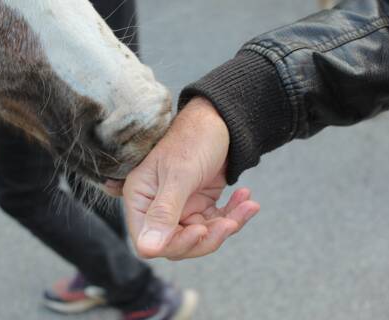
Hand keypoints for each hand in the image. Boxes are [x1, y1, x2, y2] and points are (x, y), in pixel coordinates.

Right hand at [123, 97, 259, 259]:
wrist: (221, 119)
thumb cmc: (193, 137)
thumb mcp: (179, 174)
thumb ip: (163, 212)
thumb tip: (147, 250)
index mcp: (141, 198)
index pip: (147, 240)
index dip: (173, 244)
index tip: (199, 230)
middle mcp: (157, 206)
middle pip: (176, 244)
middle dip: (205, 238)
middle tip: (228, 223)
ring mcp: (180, 207)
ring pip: (200, 237)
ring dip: (226, 226)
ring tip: (246, 206)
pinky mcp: (201, 204)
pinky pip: (216, 222)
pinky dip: (234, 215)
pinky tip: (247, 200)